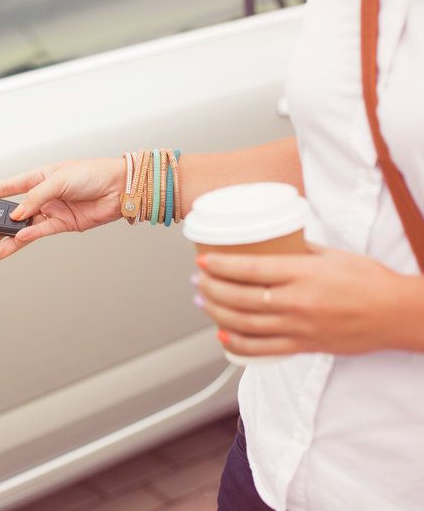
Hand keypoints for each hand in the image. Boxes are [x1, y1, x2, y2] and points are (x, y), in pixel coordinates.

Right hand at [0, 157, 124, 259]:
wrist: (118, 188)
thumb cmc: (92, 174)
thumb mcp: (59, 180)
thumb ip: (35, 198)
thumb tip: (16, 215)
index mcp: (39, 177)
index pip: (8, 186)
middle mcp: (43, 195)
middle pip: (12, 211)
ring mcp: (51, 211)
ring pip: (23, 226)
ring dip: (7, 237)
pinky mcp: (62, 224)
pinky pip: (39, 232)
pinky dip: (27, 237)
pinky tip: (16, 241)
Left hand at [195, 244, 422, 355]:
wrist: (396, 314)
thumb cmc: (368, 280)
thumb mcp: (331, 255)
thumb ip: (298, 251)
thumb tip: (270, 243)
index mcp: (303, 274)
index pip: (250, 269)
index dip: (221, 266)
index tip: (203, 261)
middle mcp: (297, 302)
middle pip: (240, 298)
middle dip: (212, 289)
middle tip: (197, 280)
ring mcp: (299, 328)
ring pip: (245, 325)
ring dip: (216, 314)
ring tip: (203, 302)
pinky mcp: (304, 346)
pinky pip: (262, 350)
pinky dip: (237, 345)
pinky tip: (222, 336)